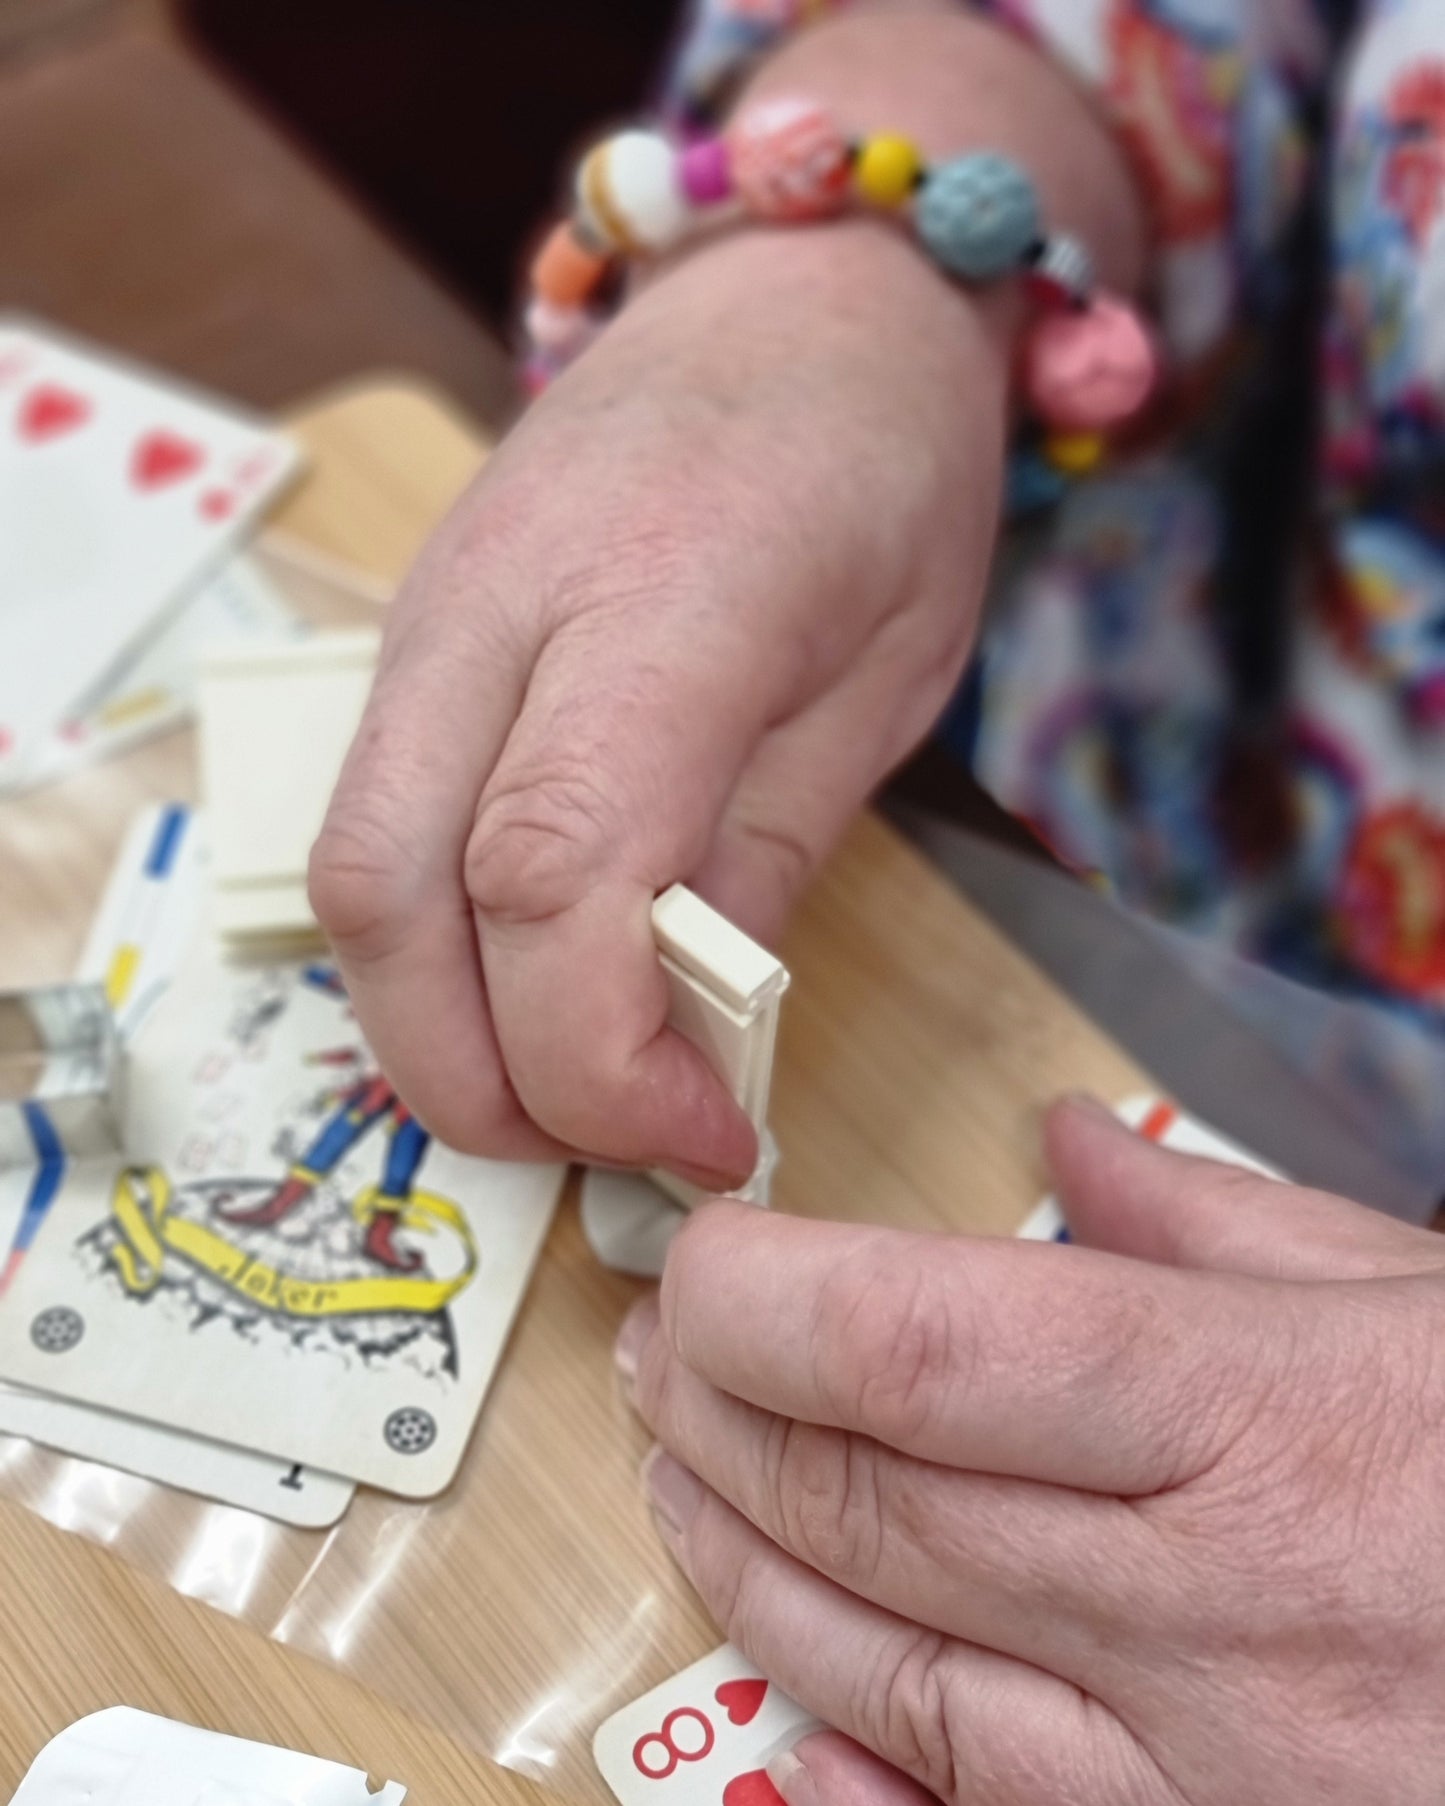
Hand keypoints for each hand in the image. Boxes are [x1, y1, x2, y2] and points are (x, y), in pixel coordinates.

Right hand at [309, 220, 1008, 1178]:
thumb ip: (764, 865)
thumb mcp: (886, 686)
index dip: (601, 1056)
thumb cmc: (879, 469)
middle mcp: (499, 604)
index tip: (695, 1133)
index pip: (548, 877)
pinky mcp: (412, 639)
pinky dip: (428, 944)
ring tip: (564, 1085)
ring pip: (349, 873)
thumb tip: (676, 1038)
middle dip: (477, 1079)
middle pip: (392, 899)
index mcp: (660, 602)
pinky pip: (374, 826)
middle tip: (602, 1149)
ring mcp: (430, 615)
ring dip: (432, 1024)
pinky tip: (525, 980)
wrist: (792, 293)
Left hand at [617, 1095, 1444, 1804]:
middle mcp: (1220, 1617)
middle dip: (721, 1414)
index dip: (762, 1296)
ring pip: (886, 1675)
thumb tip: (1064, 1147)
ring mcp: (1211, 1781)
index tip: (706, 1258)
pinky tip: (789, 1723)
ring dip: (748, 1568)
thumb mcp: (1425, 1301)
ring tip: (685, 1480)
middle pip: (871, 1502)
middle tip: (664, 1350)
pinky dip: (854, 1775)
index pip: (918, 1347)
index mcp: (1270, 1422)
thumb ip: (1221, 1225)